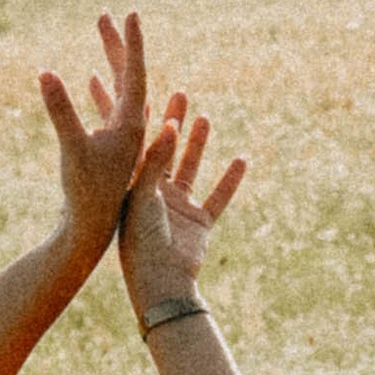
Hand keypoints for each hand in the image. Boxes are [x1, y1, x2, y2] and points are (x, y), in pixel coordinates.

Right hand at [38, 11, 150, 266]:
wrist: (89, 232)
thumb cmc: (84, 194)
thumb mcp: (72, 148)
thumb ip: (61, 110)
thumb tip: (46, 72)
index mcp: (132, 125)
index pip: (136, 74)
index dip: (132, 43)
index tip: (132, 13)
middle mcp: (132, 129)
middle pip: (130, 76)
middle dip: (117, 44)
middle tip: (106, 13)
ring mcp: (122, 139)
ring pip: (119, 91)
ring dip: (111, 61)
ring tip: (102, 33)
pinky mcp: (109, 150)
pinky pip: (109, 110)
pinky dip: (102, 90)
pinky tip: (92, 78)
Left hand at [119, 102, 246, 326]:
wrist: (161, 284)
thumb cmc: (142, 244)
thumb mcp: (143, 197)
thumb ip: (155, 162)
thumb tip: (168, 125)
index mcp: (133, 188)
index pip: (136, 145)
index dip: (139, 119)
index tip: (140, 90)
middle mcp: (155, 195)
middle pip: (165, 151)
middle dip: (172, 122)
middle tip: (179, 94)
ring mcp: (178, 208)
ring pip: (191, 168)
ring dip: (198, 144)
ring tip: (204, 117)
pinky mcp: (199, 223)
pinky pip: (218, 197)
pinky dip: (229, 180)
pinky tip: (240, 159)